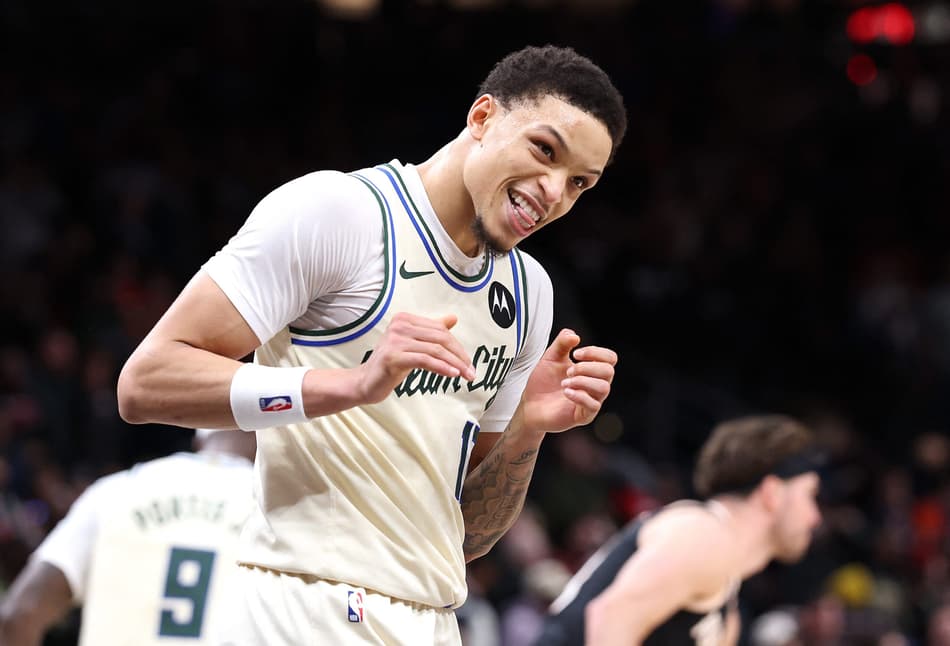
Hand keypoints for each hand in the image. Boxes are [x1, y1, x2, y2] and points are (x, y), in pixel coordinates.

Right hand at [354, 312, 475, 403]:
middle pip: (440, 338)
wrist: (366, 382)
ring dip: (454, 364)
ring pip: (435, 350)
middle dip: (459, 356)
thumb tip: (453, 318)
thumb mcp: (414, 344)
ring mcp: (394, 340)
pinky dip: (441, 367)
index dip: (457, 347)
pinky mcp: (393, 356)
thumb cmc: (391, 364)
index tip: (468, 363)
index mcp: (405, 319)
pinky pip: (424, 360)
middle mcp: (399, 325)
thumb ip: (431, 331)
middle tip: (471, 371)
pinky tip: (452, 374)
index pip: (440, 330)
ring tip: (465, 375)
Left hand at [520, 328, 615, 434]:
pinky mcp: (584, 416)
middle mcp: (595, 385)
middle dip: (587, 367)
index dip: (595, 353)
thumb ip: (562, 343)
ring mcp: (592, 401)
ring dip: (582, 381)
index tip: (576, 353)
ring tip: (564, 383)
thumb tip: (574, 335)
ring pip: (603, 388)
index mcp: (591, 370)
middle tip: (568, 371)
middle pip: (609, 371)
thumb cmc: (544, 382)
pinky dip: (579, 395)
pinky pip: (593, 405)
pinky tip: (566, 392)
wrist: (531, 405)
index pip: (610, 358)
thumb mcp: (550, 357)